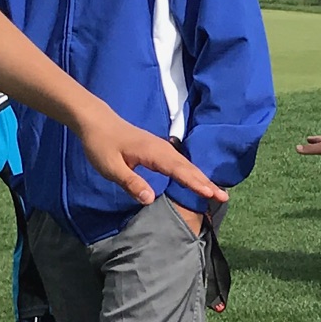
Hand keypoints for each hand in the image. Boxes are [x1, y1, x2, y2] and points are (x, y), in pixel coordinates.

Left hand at [75, 108, 223, 207]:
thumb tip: (150, 200)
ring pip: (186, 165)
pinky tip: (197, 181)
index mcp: (153, 152)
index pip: (178, 170)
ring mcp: (162, 148)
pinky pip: (180, 164)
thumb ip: (131, 182)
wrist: (97, 122)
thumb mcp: (111, 167)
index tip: (211, 194)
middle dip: (206, 182)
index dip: (195, 183)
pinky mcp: (159, 150)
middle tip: (223, 198)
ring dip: (202, 178)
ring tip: (217, 192)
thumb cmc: (101, 144)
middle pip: (188, 167)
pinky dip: (192, 173)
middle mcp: (162, 149)